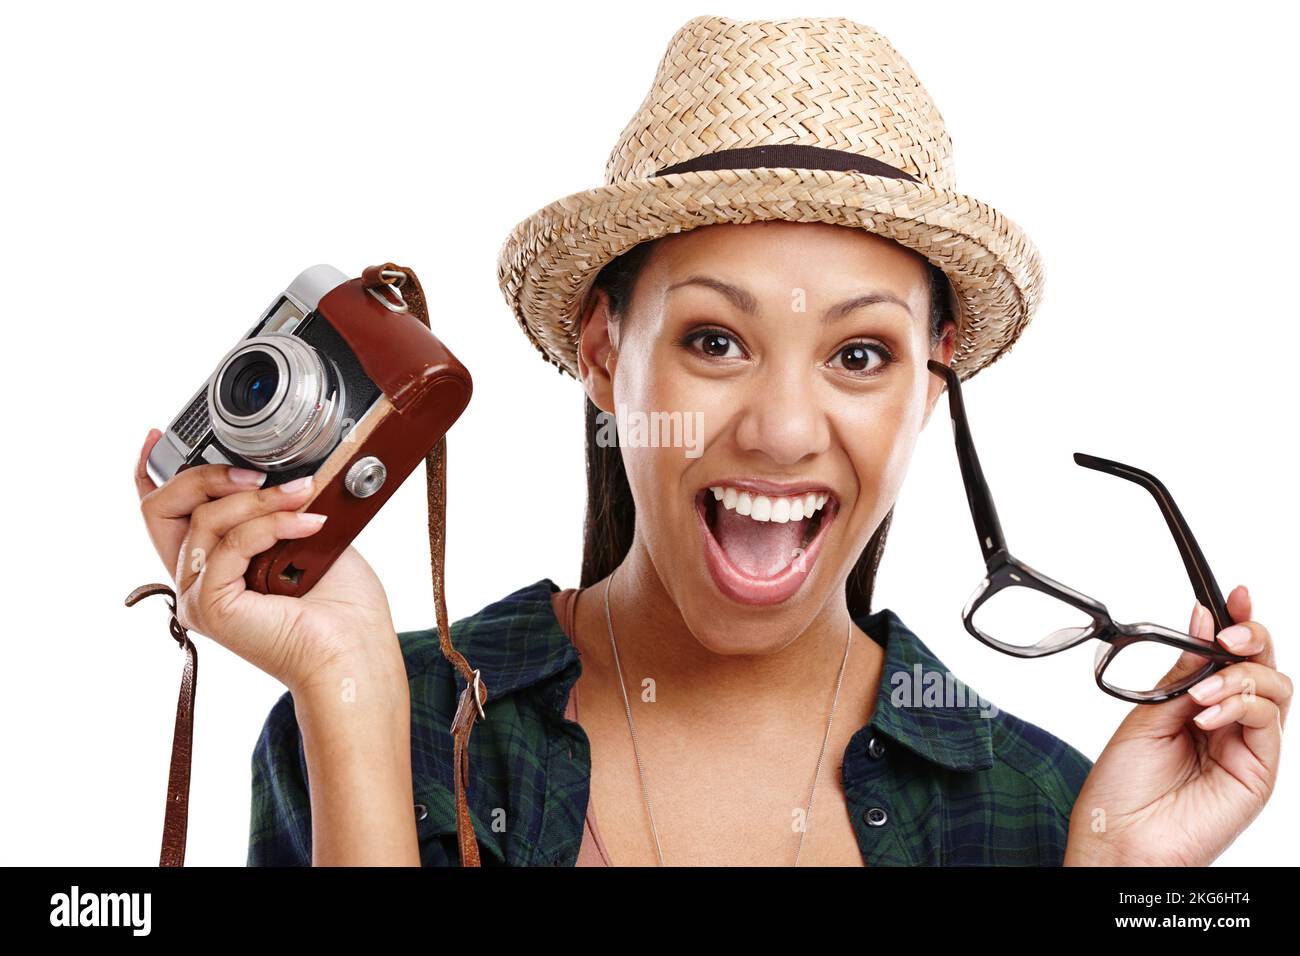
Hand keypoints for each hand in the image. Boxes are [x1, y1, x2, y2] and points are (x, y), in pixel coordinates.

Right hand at [135, 427, 404, 693]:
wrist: (354, 652)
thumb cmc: (342, 608)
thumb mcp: (308, 538)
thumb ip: (279, 509)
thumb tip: (285, 471)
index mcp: (213, 567)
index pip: (163, 514)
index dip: (152, 472)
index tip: (156, 436)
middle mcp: (195, 582)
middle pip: (163, 508)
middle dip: (207, 475)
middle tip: (258, 473)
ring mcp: (198, 596)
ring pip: (206, 519)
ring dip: (260, 499)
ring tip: (304, 495)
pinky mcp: (210, 606)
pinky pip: (230, 544)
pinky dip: (272, 525)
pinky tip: (309, 524)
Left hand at [1064, 585, 1290, 864]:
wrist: (1117, 838)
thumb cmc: (1122, 788)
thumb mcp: (1146, 714)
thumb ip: (1180, 674)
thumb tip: (1200, 625)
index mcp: (1197, 705)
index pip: (1231, 657)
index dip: (1238, 622)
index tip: (1232, 594)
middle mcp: (1228, 724)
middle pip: (1263, 667)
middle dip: (1251, 638)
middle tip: (1226, 634)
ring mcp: (1246, 747)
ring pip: (1275, 689)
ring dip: (1239, 678)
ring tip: (1201, 694)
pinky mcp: (1258, 772)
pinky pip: (1267, 723)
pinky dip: (1239, 706)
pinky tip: (1207, 715)